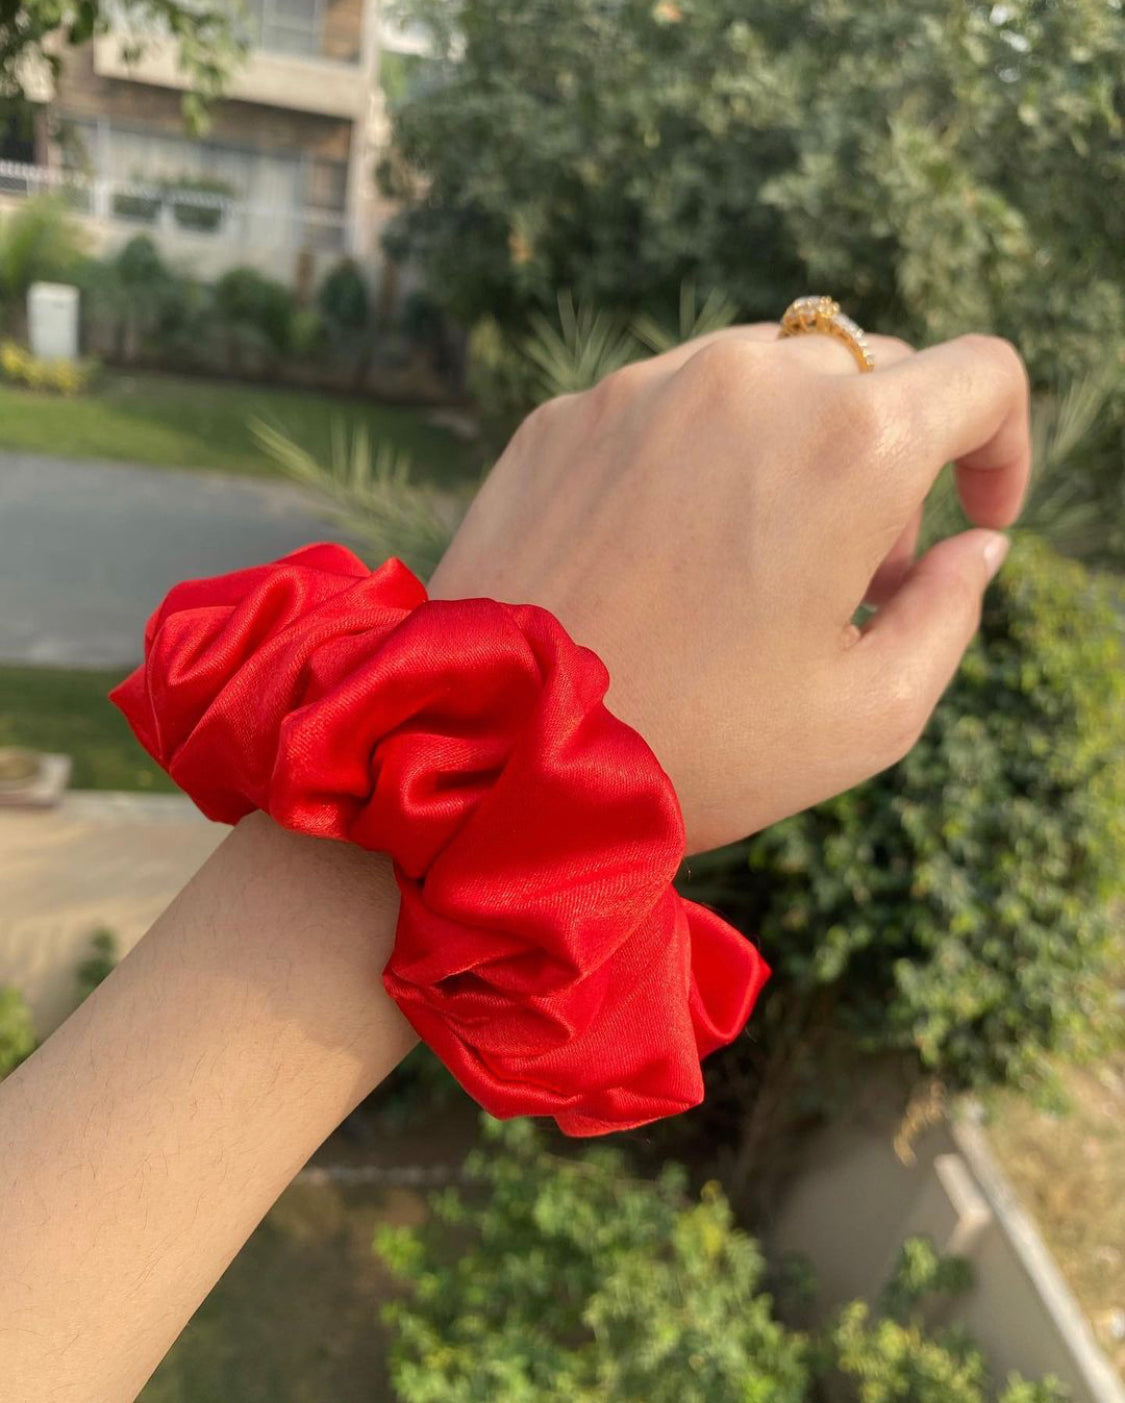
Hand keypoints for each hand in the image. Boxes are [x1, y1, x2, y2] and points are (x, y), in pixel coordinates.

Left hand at [430, 325, 1029, 851]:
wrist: (494, 752)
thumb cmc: (697, 748)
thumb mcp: (868, 716)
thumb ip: (952, 614)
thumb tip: (977, 546)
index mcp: (847, 445)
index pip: (981, 375)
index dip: (1003, 445)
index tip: (974, 518)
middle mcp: (747, 381)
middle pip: (872, 371)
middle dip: (896, 459)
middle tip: (860, 572)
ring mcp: (642, 387)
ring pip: (767, 375)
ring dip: (795, 448)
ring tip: (758, 562)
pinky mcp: (565, 413)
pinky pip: (667, 404)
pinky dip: (699, 455)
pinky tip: (667, 552)